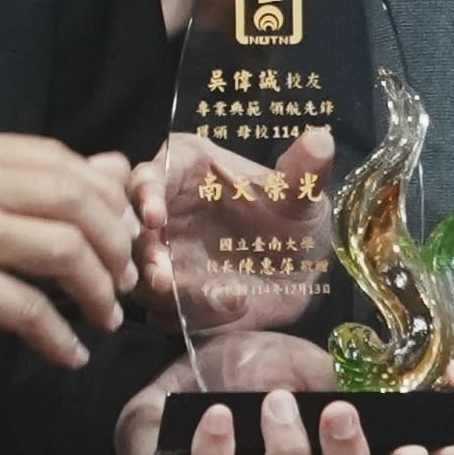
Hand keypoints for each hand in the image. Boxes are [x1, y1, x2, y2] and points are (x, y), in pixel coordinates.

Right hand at [0, 133, 134, 370]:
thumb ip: (35, 182)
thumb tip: (116, 168)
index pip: (62, 159)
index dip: (108, 197)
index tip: (127, 235)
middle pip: (74, 199)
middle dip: (115, 244)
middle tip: (126, 280)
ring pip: (62, 250)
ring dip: (98, 291)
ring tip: (104, 317)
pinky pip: (28, 309)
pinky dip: (59, 337)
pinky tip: (69, 354)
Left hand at [113, 326, 443, 454]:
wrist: (173, 382)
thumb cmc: (244, 373)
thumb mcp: (292, 360)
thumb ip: (324, 377)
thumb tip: (357, 391)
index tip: (415, 450)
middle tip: (337, 411)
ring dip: (289, 452)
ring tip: (275, 403)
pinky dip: (218, 453)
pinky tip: (218, 415)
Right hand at [127, 126, 335, 338]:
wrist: (299, 268)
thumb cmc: (290, 215)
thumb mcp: (301, 194)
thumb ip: (304, 172)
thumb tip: (321, 142)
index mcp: (182, 169)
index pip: (150, 175)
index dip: (145, 194)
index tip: (153, 215)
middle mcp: (162, 212)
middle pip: (132, 231)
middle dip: (145, 253)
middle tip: (162, 275)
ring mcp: (162, 257)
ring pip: (145, 275)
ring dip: (169, 290)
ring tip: (212, 295)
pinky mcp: (172, 297)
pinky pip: (169, 310)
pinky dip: (195, 312)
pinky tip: (233, 306)